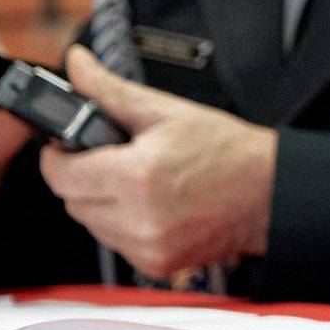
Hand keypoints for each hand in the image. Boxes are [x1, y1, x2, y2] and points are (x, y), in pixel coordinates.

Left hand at [36, 50, 277, 281]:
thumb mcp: (168, 111)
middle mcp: (140, 216)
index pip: (60, 175)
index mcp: (138, 174)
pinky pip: (115, 243)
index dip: (60, 156)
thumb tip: (77, 66)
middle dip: (83, 178)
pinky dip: (122, 225)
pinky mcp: (155, 263)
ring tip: (137, 183)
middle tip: (114, 160)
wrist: (270, 192)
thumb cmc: (227, 151)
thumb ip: (110, 90)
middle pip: (71, 201)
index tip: (71, 147)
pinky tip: (150, 207)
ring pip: (90, 224)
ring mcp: (147, 245)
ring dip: (101, 203)